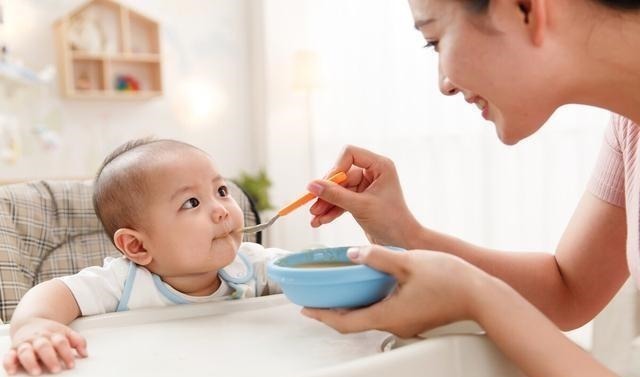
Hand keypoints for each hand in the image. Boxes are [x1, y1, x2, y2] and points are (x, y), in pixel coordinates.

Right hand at [4, 318, 87, 374]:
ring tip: (37, 371)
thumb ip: (77, 341)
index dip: (66, 353)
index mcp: (52, 334)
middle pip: (44, 346)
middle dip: (50, 358)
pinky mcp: (13, 350)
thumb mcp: (65, 332)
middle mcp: (38, 339)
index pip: (61, 342)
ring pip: (26, 351)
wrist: (29, 322)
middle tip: (56, 368)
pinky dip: (9, 363)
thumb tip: (85, 353)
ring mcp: (25, 344)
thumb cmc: (49, 331)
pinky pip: (9, 356)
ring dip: (31, 362)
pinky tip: (13, 370)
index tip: (71, 364)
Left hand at [301, 245, 488, 337]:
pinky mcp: (414, 317)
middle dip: (332, 313)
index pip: (346, 323)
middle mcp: (395, 324)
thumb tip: (352, 254)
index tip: (306, 309)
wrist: (482, 295)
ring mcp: (406, 323)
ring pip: (369, 318)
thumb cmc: (451, 281)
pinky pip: (384, 313)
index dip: (322, 317)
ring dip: (350, 308)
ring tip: (335, 292)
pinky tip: (366, 288)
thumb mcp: (408, 262)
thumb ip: (377, 258)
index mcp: (389, 315)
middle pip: (354, 323)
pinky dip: (368, 303)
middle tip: (315, 301)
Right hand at [307, 145, 420, 246]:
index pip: (350, 154)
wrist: (402, 242)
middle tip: (313, 206)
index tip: (326, 185)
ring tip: (314, 218)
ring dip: (326, 203)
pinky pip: (342, 200)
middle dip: (327, 192)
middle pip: (341, 174)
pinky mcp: (361, 199)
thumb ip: (335, 195)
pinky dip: (332, 210)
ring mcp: (366, 186)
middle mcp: (373, 172)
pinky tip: (321, 221)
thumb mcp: (360, 207)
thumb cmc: (390, 221)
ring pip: (339, 189)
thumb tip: (311, 185)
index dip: (336, 168)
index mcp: (380, 166)